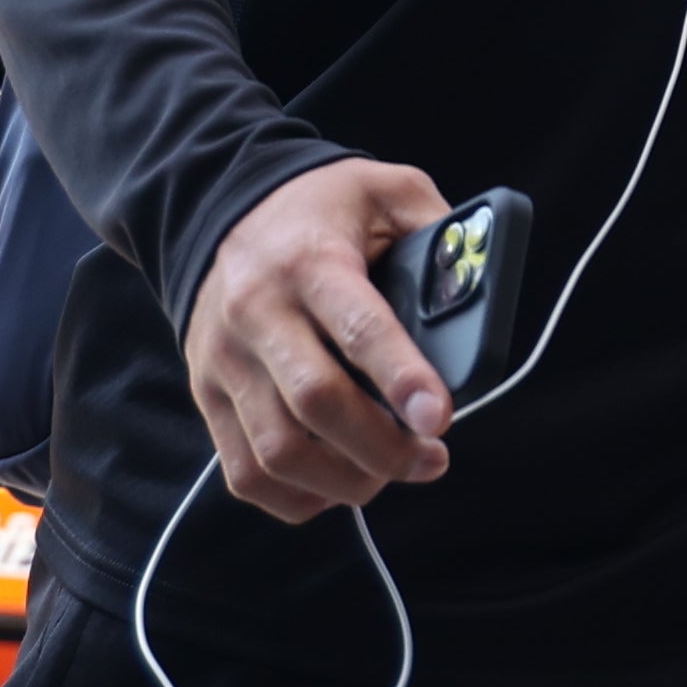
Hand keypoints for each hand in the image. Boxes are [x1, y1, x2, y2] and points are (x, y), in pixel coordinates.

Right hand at [181, 157, 460, 523]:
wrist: (223, 208)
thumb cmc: (321, 207)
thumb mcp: (387, 189)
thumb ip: (437, 229)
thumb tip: (478, 285)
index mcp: (310, 262)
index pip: (357, 329)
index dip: (402, 379)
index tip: (439, 419)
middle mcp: (258, 314)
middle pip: (317, 403)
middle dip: (384, 448)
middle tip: (432, 459)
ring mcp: (226, 362)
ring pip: (279, 452)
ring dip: (346, 480)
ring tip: (391, 472)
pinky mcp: (208, 396)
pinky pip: (246, 473)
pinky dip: (298, 496)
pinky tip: (339, 482)